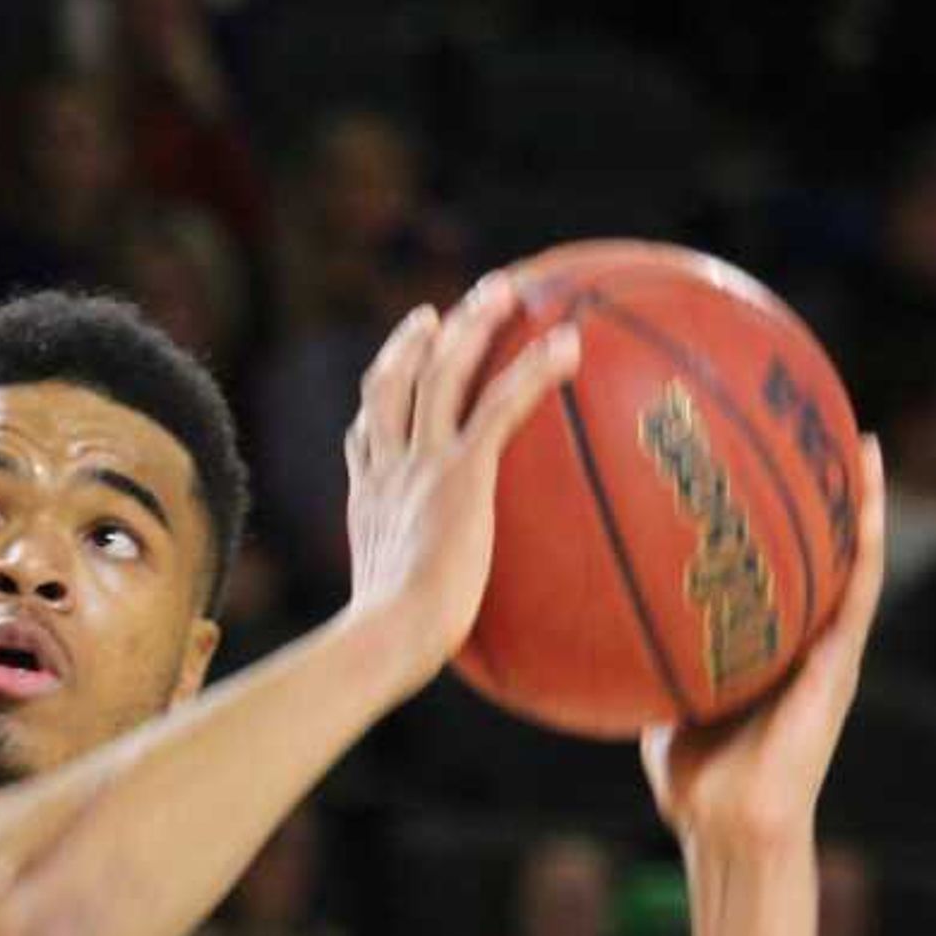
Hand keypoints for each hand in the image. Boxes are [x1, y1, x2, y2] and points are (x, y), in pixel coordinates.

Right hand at [336, 276, 579, 680]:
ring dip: (472, 325)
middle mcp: (386, 468)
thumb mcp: (398, 614)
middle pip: (395, 381)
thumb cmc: (394, 644)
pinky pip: (499, 404)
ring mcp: (419, 464)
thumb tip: (444, 634)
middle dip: (420, 339)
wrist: (389, 634)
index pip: (367, 433)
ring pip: (440, 373)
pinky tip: (568, 343)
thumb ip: (419, 601)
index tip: (400, 365)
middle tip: (447, 308)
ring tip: (505, 291)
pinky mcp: (458, 471)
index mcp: (368, 498)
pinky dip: (532, 368)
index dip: (382, 391)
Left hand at [647, 435, 886, 853]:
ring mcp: (829, 648)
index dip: (766, 503)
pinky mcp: (841, 667)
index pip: (770, 554)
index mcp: (765, 635)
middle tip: (809, 418)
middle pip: (813, 543)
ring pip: (851, 558)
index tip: (752, 445)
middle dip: (815, 484)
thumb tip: (580, 618)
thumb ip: (638, 654)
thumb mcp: (657, 694)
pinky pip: (857, 597)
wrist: (730, 826)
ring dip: (860, 501)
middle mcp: (803, 633)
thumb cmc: (693, 774)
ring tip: (860, 442)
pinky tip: (864, 510)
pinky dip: (862, 551)